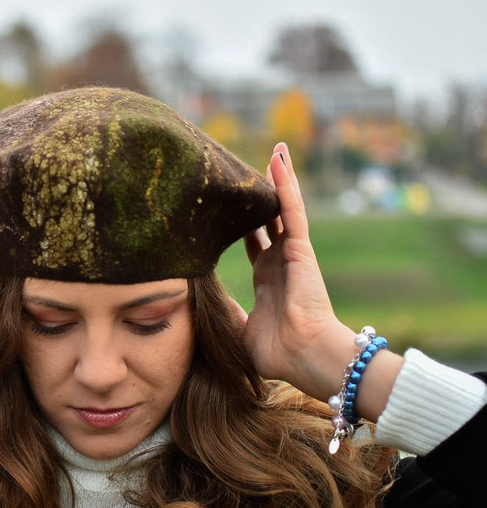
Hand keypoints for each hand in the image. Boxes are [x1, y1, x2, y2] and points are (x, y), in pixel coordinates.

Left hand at [231, 143, 353, 399]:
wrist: (303, 356)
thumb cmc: (276, 352)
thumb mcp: (240, 330)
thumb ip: (225, 313)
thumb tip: (205, 303)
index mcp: (267, 281)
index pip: (254, 245)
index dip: (243, 228)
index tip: (227, 211)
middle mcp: (280, 263)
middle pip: (269, 221)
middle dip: (259, 198)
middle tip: (249, 174)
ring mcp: (292, 254)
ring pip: (283, 209)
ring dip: (278, 181)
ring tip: (275, 151)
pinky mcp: (301, 249)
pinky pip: (292, 211)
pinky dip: (286, 186)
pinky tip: (278, 161)